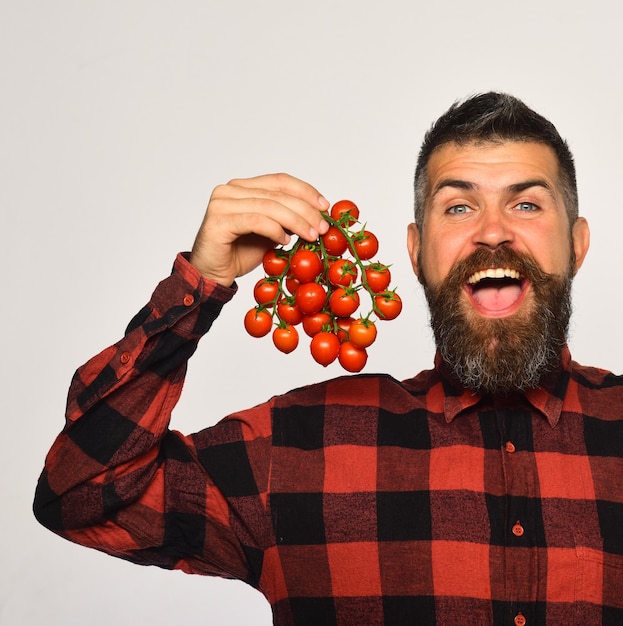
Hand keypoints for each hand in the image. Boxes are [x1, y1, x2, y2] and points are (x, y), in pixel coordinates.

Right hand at [189, 174, 329, 286]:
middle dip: (306, 210)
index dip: (305, 191)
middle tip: (323, 227)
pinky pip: (255, 221)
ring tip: (311, 236)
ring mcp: (221, 204)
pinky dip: (275, 230)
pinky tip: (285, 241)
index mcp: (242, 187)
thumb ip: (287, 220)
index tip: (325, 206)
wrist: (211, 275)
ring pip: (269, 206)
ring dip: (296, 221)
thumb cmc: (239, 254)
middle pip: (277, 193)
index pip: (279, 180)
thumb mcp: (270, 233)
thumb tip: (317, 214)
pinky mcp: (218, 221)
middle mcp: (229, 190)